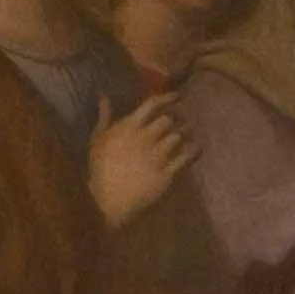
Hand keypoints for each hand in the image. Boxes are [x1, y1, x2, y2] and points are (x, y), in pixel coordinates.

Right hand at [87, 95, 191, 229]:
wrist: (108, 198)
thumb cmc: (100, 168)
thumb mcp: (98, 139)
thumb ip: (104, 116)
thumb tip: (104, 95)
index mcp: (129, 126)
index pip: (152, 104)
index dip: (168, 98)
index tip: (178, 97)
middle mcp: (146, 137)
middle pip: (169, 120)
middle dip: (177, 118)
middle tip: (182, 120)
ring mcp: (158, 156)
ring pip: (179, 136)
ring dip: (185, 133)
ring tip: (188, 134)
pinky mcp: (168, 173)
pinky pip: (187, 157)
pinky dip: (194, 151)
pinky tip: (196, 149)